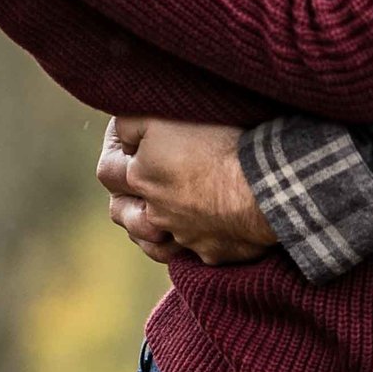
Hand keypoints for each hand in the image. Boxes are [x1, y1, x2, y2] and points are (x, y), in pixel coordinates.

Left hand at [99, 116, 276, 265]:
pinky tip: (200, 230)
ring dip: (152, 229)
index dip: (115, 152)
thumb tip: (120, 133)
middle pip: (123, 213)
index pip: (107, 170)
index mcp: (140, 178)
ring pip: (153, 242)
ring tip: (160, 215)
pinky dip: (195, 243)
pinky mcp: (213, 253)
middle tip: (137, 186)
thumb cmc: (218, 144)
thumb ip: (130, 123)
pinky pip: (195, 253)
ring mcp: (184, 238)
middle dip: (126, 200)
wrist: (265, 185)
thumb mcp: (163, 118)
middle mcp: (156, 214)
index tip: (129, 143)